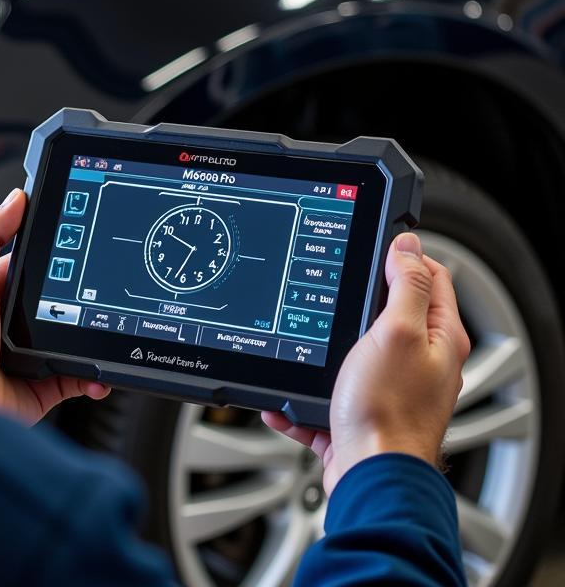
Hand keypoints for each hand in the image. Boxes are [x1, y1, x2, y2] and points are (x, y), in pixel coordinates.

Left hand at [0, 189, 110, 423]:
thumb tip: (16, 199)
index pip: (39, 262)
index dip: (61, 253)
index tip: (88, 240)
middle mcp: (17, 319)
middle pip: (64, 298)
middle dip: (86, 296)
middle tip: (102, 291)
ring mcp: (33, 351)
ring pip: (77, 335)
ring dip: (93, 333)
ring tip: (107, 328)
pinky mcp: (45, 383)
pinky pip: (79, 375)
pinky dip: (93, 374)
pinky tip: (98, 370)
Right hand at [263, 233, 470, 493]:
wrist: (370, 477)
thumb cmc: (387, 410)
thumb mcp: (395, 330)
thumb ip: (405, 285)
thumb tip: (408, 245)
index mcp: (438, 337)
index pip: (432, 277)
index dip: (402, 256)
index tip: (372, 250)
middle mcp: (421, 362)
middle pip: (390, 312)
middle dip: (355, 301)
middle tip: (331, 296)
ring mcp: (391, 389)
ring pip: (353, 353)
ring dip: (323, 352)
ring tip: (304, 348)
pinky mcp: (363, 415)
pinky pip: (327, 396)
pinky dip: (303, 397)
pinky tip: (284, 401)